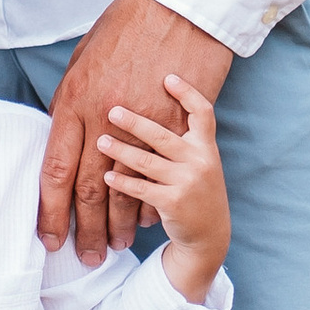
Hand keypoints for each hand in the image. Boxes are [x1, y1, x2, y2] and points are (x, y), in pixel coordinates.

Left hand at [39, 0, 233, 262]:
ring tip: (115, 247)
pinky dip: (149, 205)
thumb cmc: (126, 29)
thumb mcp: (81, 63)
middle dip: (86, 230)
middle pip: (88, 189)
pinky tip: (143, 226)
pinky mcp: (173, 130)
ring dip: (118, 225)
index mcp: (74, 104)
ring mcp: (141, 128)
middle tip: (86, 256)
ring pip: (124, 191)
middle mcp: (103, 120)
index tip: (51, 238)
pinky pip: (159, 176)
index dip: (51, 211)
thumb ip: (68, 104)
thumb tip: (58, 134)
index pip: (55, 171)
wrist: (178, 10)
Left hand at [97, 77, 230, 303]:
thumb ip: (179, 136)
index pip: (202, 112)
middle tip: (112, 109)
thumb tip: (150, 102)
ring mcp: (189, 182)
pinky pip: (142, 189)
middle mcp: (200, 161)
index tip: (168, 77)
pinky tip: (106, 175)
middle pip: (164, 136)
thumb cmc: (194, 188)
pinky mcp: (174, 203)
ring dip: (121, 150)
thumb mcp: (197, 159)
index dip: (188, 93)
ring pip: (148, 162)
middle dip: (136, 122)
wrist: (209, 232)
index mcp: (206, 145)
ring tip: (100, 141)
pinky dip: (122, 181)